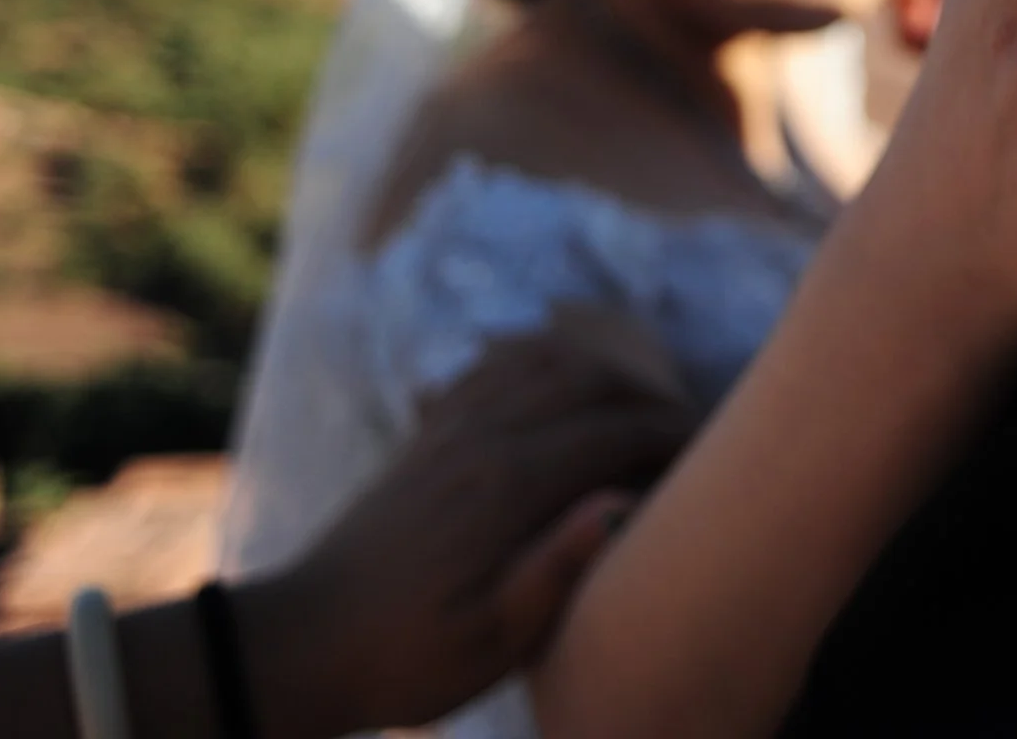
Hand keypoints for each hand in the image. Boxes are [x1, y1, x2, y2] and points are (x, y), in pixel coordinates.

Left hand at [238, 327, 693, 738]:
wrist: (299, 645)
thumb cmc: (404, 658)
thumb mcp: (490, 641)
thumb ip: (557, 568)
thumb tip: (621, 502)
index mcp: (504, 486)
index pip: (614, 431)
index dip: (675, 435)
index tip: (717, 456)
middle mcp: (479, 439)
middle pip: (584, 376)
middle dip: (649, 393)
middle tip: (692, 429)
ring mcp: (448, 430)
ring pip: (539, 358)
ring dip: (600, 366)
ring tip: (639, 402)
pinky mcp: (425, 437)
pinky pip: (493, 367)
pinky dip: (540, 358)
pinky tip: (560, 380)